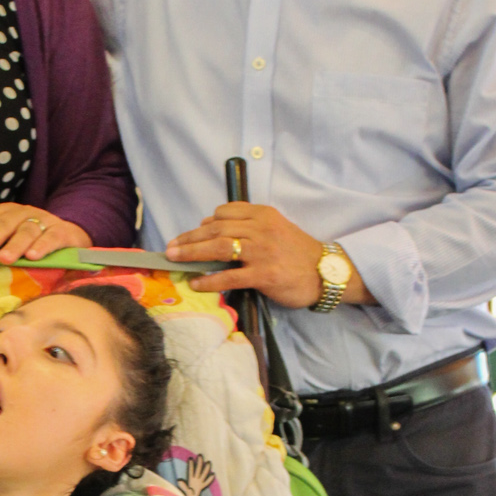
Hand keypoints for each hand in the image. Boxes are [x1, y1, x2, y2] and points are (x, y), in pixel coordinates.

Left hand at [0, 203, 91, 264]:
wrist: (71, 238)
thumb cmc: (33, 243)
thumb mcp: (11, 241)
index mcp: (8, 214)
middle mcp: (25, 214)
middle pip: (5, 223)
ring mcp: (44, 222)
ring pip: (27, 231)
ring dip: (14, 245)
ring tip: (4, 259)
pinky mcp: (63, 233)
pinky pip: (51, 239)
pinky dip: (42, 247)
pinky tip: (32, 257)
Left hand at [165, 203, 371, 307]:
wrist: (325, 272)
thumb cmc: (297, 253)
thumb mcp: (276, 229)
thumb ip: (249, 227)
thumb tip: (213, 230)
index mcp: (263, 215)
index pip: (225, 212)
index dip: (204, 223)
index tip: (192, 234)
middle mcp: (261, 229)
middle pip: (216, 229)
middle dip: (189, 238)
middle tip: (170, 247)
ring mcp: (262, 251)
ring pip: (219, 247)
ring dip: (192, 253)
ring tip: (174, 259)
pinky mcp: (264, 274)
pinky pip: (230, 276)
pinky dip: (210, 280)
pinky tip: (196, 283)